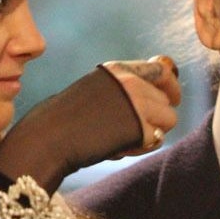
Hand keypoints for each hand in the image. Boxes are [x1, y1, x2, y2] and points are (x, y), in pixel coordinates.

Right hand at [0, 55, 181, 188]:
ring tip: (125, 140)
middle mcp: (130, 82)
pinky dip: (142, 148)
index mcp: (117, 69)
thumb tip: (160, 98)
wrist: (47, 140)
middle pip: (168, 99)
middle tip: (139, 130)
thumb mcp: (94, 92)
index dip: (170, 85)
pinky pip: (157, 140)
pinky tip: (119, 148)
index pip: (161, 69)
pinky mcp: (140, 128)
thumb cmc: (64, 121)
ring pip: (169, 119)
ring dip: (153, 132)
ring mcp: (137, 104)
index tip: (172, 98)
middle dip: (158, 117)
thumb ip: (122, 91)